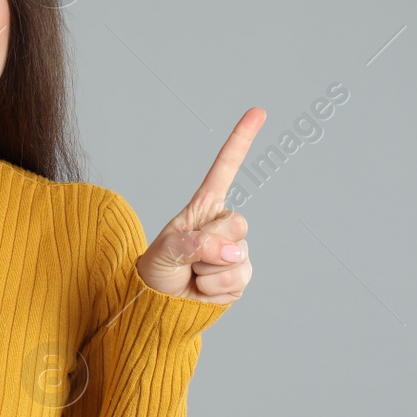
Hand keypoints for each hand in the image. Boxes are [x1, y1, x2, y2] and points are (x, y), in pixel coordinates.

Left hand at [134, 107, 264, 303]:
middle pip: (237, 224)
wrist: (162, 304)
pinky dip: (214, 289)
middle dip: (209, 246)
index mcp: (203, 208)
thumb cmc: (158, 271)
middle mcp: (223, 225)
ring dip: (208, 272)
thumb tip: (231, 251)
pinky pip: (237, 281)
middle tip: (188, 258)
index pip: (225, 169)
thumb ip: (193, 245)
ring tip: (193, 274)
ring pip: (237, 257)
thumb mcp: (164, 252)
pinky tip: (202, 288)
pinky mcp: (241, 276)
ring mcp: (235, 251)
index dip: (241, 141)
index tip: (258, 111)